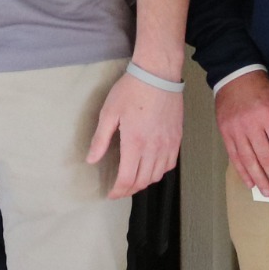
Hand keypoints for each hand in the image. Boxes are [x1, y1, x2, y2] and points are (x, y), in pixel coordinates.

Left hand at [87, 66, 183, 198]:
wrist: (158, 75)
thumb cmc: (131, 90)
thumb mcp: (109, 112)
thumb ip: (101, 139)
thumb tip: (91, 160)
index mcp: (134, 143)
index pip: (127, 178)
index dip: (118, 191)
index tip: (111, 194)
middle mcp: (153, 148)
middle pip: (142, 181)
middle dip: (129, 189)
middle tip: (119, 189)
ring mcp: (168, 144)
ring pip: (157, 175)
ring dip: (144, 182)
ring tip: (133, 181)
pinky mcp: (177, 138)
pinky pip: (170, 164)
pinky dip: (160, 172)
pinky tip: (152, 168)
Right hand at [214, 70, 268, 197]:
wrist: (234, 76)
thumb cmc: (260, 89)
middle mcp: (252, 124)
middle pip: (266, 158)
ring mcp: (236, 129)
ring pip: (249, 160)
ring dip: (260, 179)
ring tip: (268, 192)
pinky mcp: (225, 132)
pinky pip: (235, 156)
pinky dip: (243, 171)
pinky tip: (251, 182)